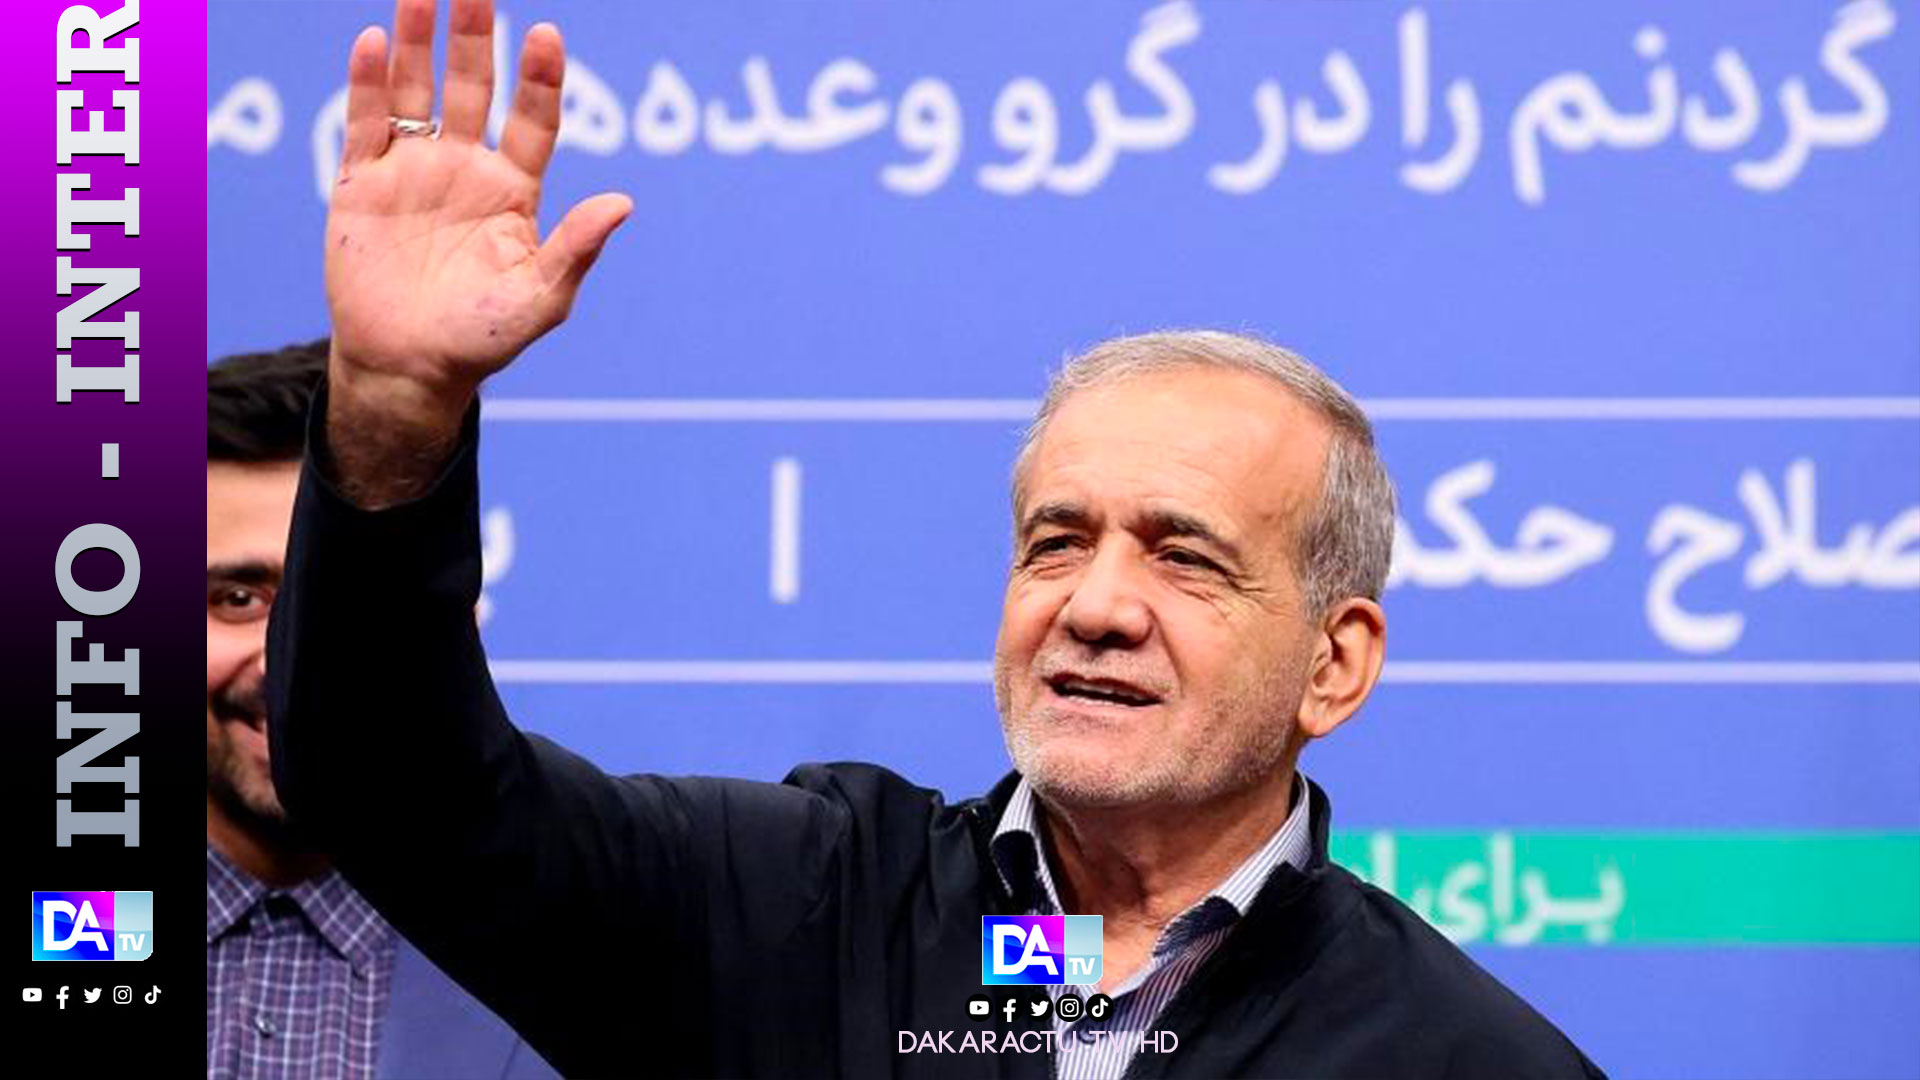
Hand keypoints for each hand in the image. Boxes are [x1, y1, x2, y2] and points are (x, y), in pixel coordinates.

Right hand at [325, 0, 629, 432]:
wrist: (411, 368)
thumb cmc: (484, 339)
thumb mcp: (541, 298)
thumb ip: (576, 249)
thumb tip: (624, 202)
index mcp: (513, 191)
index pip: (533, 120)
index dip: (540, 78)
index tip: (546, 33)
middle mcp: (464, 169)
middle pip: (474, 88)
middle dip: (475, 38)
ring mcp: (413, 172)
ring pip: (416, 92)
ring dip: (415, 43)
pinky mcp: (362, 185)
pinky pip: (366, 124)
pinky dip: (367, 84)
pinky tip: (372, 42)